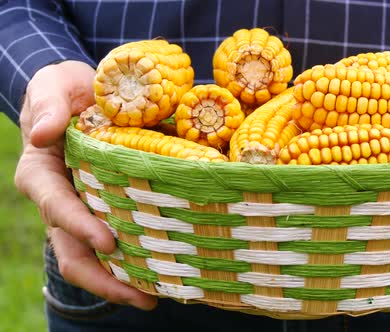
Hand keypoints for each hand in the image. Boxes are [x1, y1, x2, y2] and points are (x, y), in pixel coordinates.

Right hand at [14, 60, 156, 309]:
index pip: (56, 206)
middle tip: (143, 297)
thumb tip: (43, 135)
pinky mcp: (110, 210)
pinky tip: (166, 270)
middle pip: (73, 252)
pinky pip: (121, 242)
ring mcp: (87, 211)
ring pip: (96, 259)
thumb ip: (49, 105)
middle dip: (104, 280)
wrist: (87, 94)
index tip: (108, 243)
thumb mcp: (53, 85)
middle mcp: (62, 201)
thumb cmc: (66, 90)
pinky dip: (139, 260)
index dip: (79, 227)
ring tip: (159, 296)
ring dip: (124, 282)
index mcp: (41, 175)